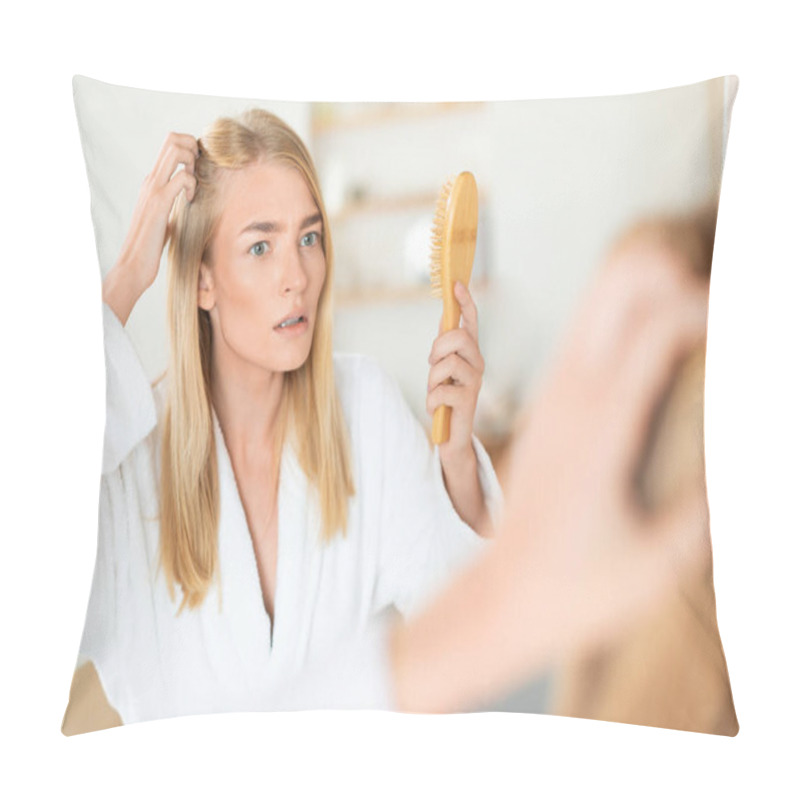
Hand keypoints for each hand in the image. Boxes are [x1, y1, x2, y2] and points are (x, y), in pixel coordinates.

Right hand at [102, 132, 198, 324]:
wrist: (134, 263)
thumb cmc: (151, 245)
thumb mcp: (165, 217)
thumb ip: (173, 204)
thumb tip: (189, 201)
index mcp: (153, 182)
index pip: (170, 145)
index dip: (190, 148)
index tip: (200, 169)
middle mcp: (151, 180)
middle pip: (172, 139)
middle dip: (194, 147)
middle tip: (201, 173)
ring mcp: (153, 189)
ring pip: (175, 150)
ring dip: (193, 161)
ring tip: (195, 185)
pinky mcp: (159, 203)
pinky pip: (181, 178)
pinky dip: (191, 184)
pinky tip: (191, 200)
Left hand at [426, 281, 484, 463]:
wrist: (451, 435)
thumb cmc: (446, 398)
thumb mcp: (443, 369)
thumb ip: (445, 346)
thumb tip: (445, 316)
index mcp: (471, 353)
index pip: (471, 322)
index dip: (465, 302)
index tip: (456, 284)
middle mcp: (478, 364)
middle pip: (458, 336)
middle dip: (438, 348)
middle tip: (432, 365)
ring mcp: (475, 382)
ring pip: (448, 362)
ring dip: (432, 379)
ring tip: (435, 392)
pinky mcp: (468, 400)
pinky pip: (442, 389)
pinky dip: (432, 400)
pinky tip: (436, 408)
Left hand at [500, 240, 711, 654]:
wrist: (501, 597)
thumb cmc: (577, 590)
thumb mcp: (662, 561)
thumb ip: (711, 503)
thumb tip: (746, 457)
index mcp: (601, 426)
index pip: (659, 324)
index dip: (715, 307)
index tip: (749, 332)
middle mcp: (571, 394)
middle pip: (619, 283)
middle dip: (676, 275)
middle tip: (720, 318)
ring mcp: (554, 394)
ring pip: (599, 298)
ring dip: (652, 289)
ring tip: (701, 324)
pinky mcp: (550, 403)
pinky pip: (589, 332)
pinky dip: (630, 315)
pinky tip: (663, 346)